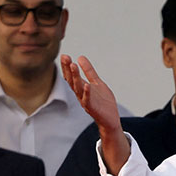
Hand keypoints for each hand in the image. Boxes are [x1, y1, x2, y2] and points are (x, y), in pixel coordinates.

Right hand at [61, 55, 128, 170]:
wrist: (111, 120)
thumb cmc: (103, 102)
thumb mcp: (97, 83)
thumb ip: (89, 72)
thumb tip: (80, 57)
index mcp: (82, 88)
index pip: (72, 76)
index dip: (67, 66)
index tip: (64, 55)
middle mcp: (81, 94)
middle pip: (72, 81)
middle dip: (68, 69)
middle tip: (65, 57)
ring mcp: (86, 101)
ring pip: (78, 89)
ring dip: (75, 77)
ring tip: (73, 65)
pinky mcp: (93, 108)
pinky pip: (88, 100)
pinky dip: (87, 93)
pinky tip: (87, 85)